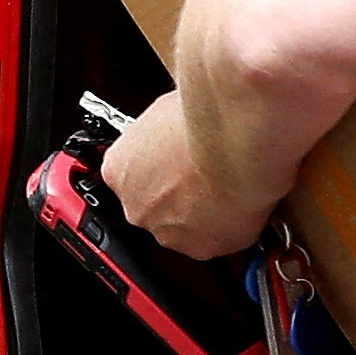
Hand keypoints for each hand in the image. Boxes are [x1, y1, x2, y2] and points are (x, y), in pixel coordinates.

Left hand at [103, 93, 274, 260]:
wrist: (237, 141)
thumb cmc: (204, 119)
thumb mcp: (165, 106)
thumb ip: (158, 125)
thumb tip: (168, 117)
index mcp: (118, 169)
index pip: (128, 173)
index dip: (156, 164)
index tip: (173, 158)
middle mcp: (136, 205)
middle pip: (152, 203)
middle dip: (176, 190)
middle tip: (200, 169)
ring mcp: (167, 231)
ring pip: (181, 224)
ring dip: (198, 208)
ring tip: (223, 180)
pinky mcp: (200, 248)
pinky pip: (211, 239)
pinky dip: (224, 224)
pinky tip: (235, 197)